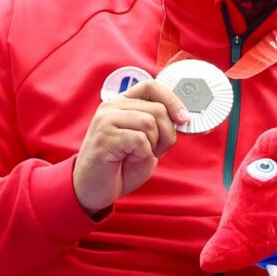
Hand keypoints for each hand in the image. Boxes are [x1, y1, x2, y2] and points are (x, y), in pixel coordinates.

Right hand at [71, 80, 185, 215]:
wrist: (93, 189)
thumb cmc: (120, 166)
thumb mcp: (146, 141)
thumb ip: (159, 125)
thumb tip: (183, 116)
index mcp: (121, 103)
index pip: (151, 86)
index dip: (173, 100)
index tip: (184, 119)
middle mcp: (111, 107)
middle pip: (157, 108)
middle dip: (168, 134)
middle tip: (158, 150)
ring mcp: (105, 120)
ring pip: (150, 122)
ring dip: (155, 144)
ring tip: (141, 155)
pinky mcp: (105, 136)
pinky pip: (139, 139)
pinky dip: (143, 154)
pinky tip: (129, 159)